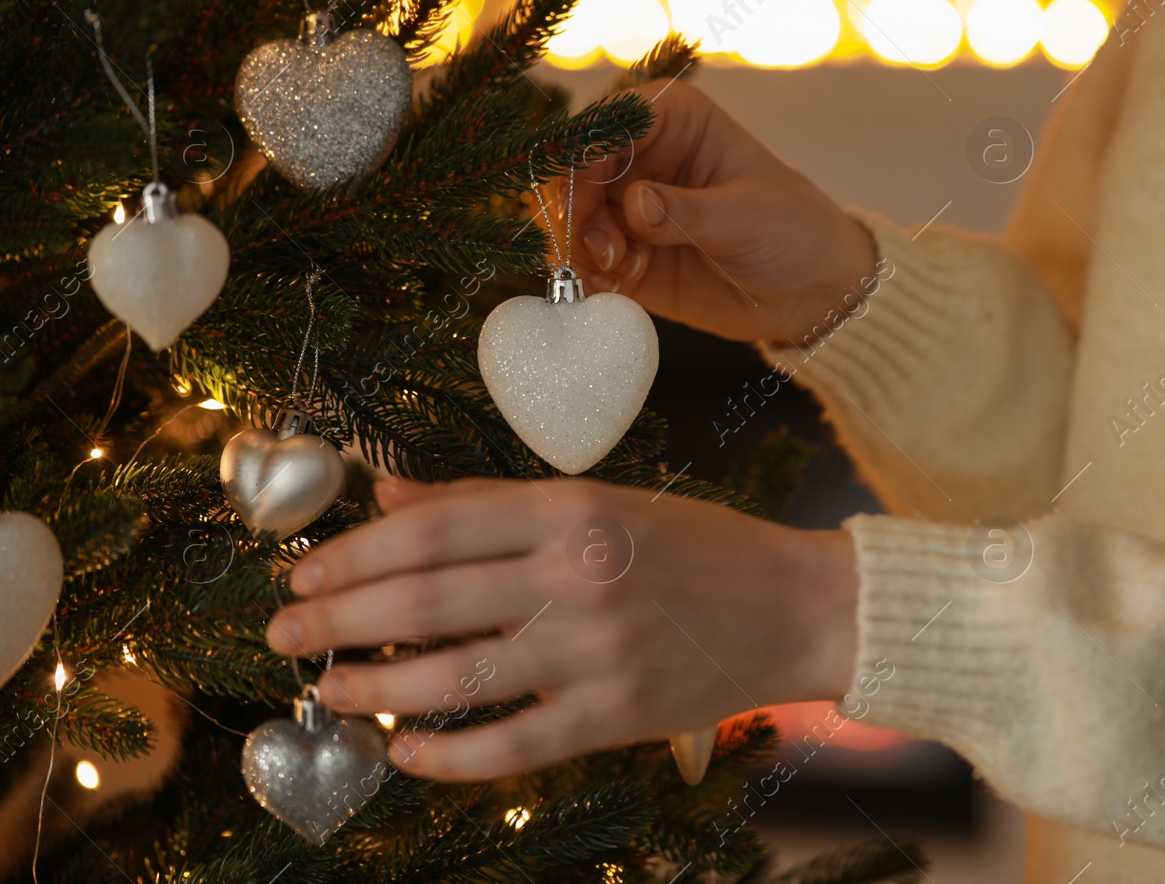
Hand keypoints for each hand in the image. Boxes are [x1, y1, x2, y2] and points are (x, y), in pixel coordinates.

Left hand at [266, 477, 858, 780]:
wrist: (796, 606)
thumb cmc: (696, 546)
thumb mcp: (599, 500)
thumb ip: (490, 500)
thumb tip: (389, 496)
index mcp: (571, 509)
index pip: (435, 528)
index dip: (356, 551)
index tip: (304, 572)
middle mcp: (578, 576)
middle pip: (429, 600)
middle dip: (339, 618)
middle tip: (282, 632)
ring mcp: (598, 652)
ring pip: (459, 676)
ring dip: (376, 686)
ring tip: (326, 689)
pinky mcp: (617, 716)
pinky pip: (514, 745)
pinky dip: (451, 754)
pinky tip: (406, 752)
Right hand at [568, 79, 878, 344]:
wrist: (812, 292)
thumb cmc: (793, 231)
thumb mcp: (746, 219)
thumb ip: (687, 212)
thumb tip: (634, 205)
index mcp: (673, 118)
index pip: (608, 122)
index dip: (585, 155)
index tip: (585, 198)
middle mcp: (641, 156)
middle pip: (573, 169)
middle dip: (575, 209)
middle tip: (602, 249)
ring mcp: (629, 208)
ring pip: (571, 218)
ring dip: (581, 248)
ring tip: (620, 271)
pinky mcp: (626, 255)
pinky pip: (584, 262)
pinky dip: (587, 277)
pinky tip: (614, 290)